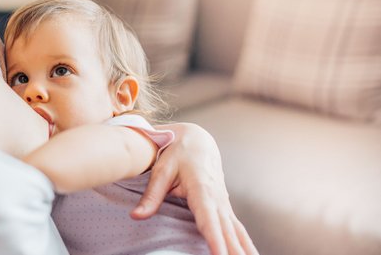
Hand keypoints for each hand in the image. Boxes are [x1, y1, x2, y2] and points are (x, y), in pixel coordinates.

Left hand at [130, 123, 257, 254]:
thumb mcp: (161, 170)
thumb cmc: (177, 152)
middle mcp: (217, 199)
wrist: (196, 138)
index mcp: (202, 189)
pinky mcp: (224, 207)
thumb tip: (136, 216)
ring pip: (237, 232)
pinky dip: (244, 244)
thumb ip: (151, 195)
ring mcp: (223, 203)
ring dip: (244, 250)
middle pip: (227, 231)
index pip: (209, 220)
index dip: (215, 239)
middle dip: (233, 251)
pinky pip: (237, 229)